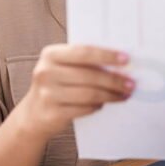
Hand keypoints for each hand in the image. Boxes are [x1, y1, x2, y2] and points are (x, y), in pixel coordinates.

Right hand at [16, 44, 134, 139]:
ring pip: (90, 94)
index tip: (126, 60)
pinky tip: (104, 104)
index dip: (107, 55)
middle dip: (114, 80)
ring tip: (123, 95)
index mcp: (51, 54)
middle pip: (90, 75)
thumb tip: (120, 63)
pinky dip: (97, 106)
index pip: (84, 52)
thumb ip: (84, 61)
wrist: (33, 114)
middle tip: (131, 84)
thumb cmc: (56, 85)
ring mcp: (47, 94)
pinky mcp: (52, 113)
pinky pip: (84, 109)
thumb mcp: (63, 67)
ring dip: (111, 95)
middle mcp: (46, 72)